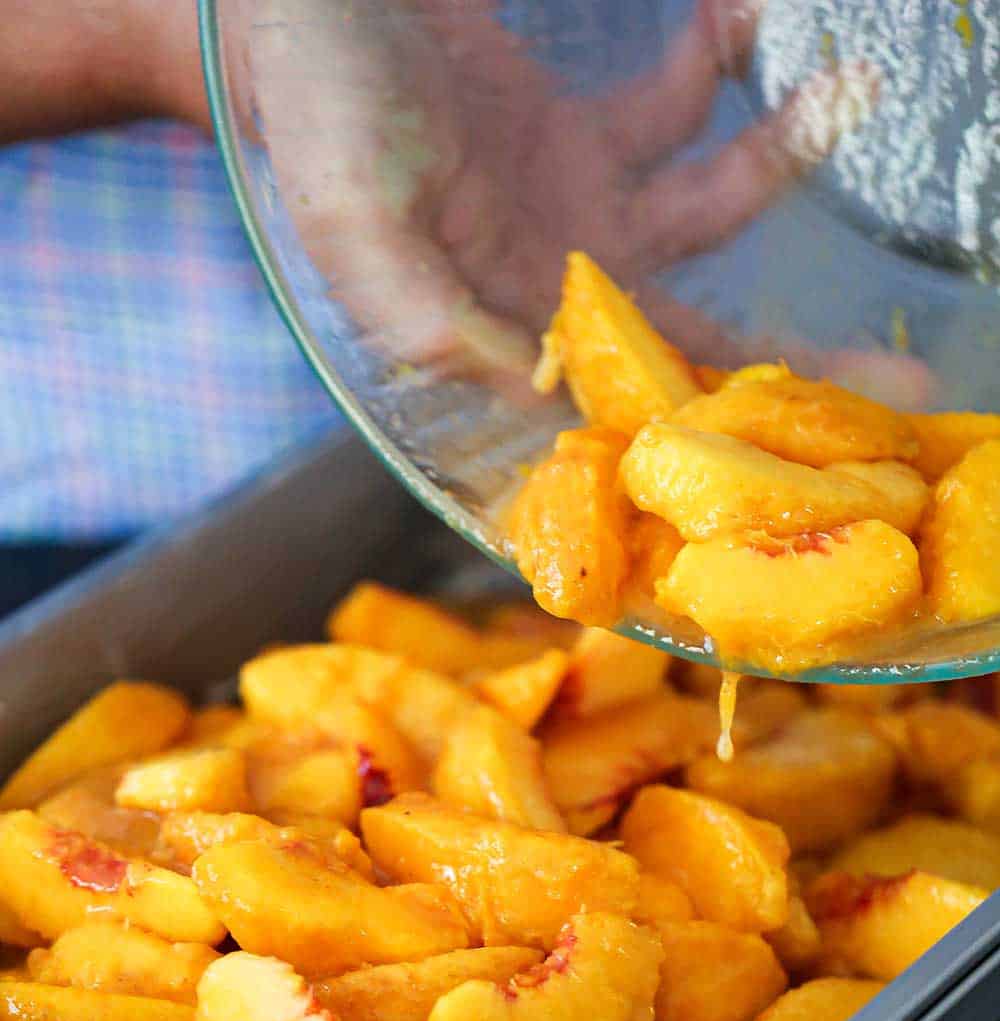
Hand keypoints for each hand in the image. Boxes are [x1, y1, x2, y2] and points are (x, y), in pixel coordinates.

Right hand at [248, 0, 884, 386]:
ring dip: (782, 154)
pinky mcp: (580, 141)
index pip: (630, 406)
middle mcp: (552, 289)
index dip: (721, 431)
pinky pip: (671, 111)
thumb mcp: (358, 220)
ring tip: (848, 85)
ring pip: (709, 210)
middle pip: (697, 346)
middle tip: (898, 381)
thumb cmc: (313, 113)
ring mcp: (574, 214)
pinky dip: (714, 68)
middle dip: (795, 363)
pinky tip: (744, 22)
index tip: (817, 449)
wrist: (295, 11)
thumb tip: (535, 382)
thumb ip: (430, 314)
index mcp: (504, 328)